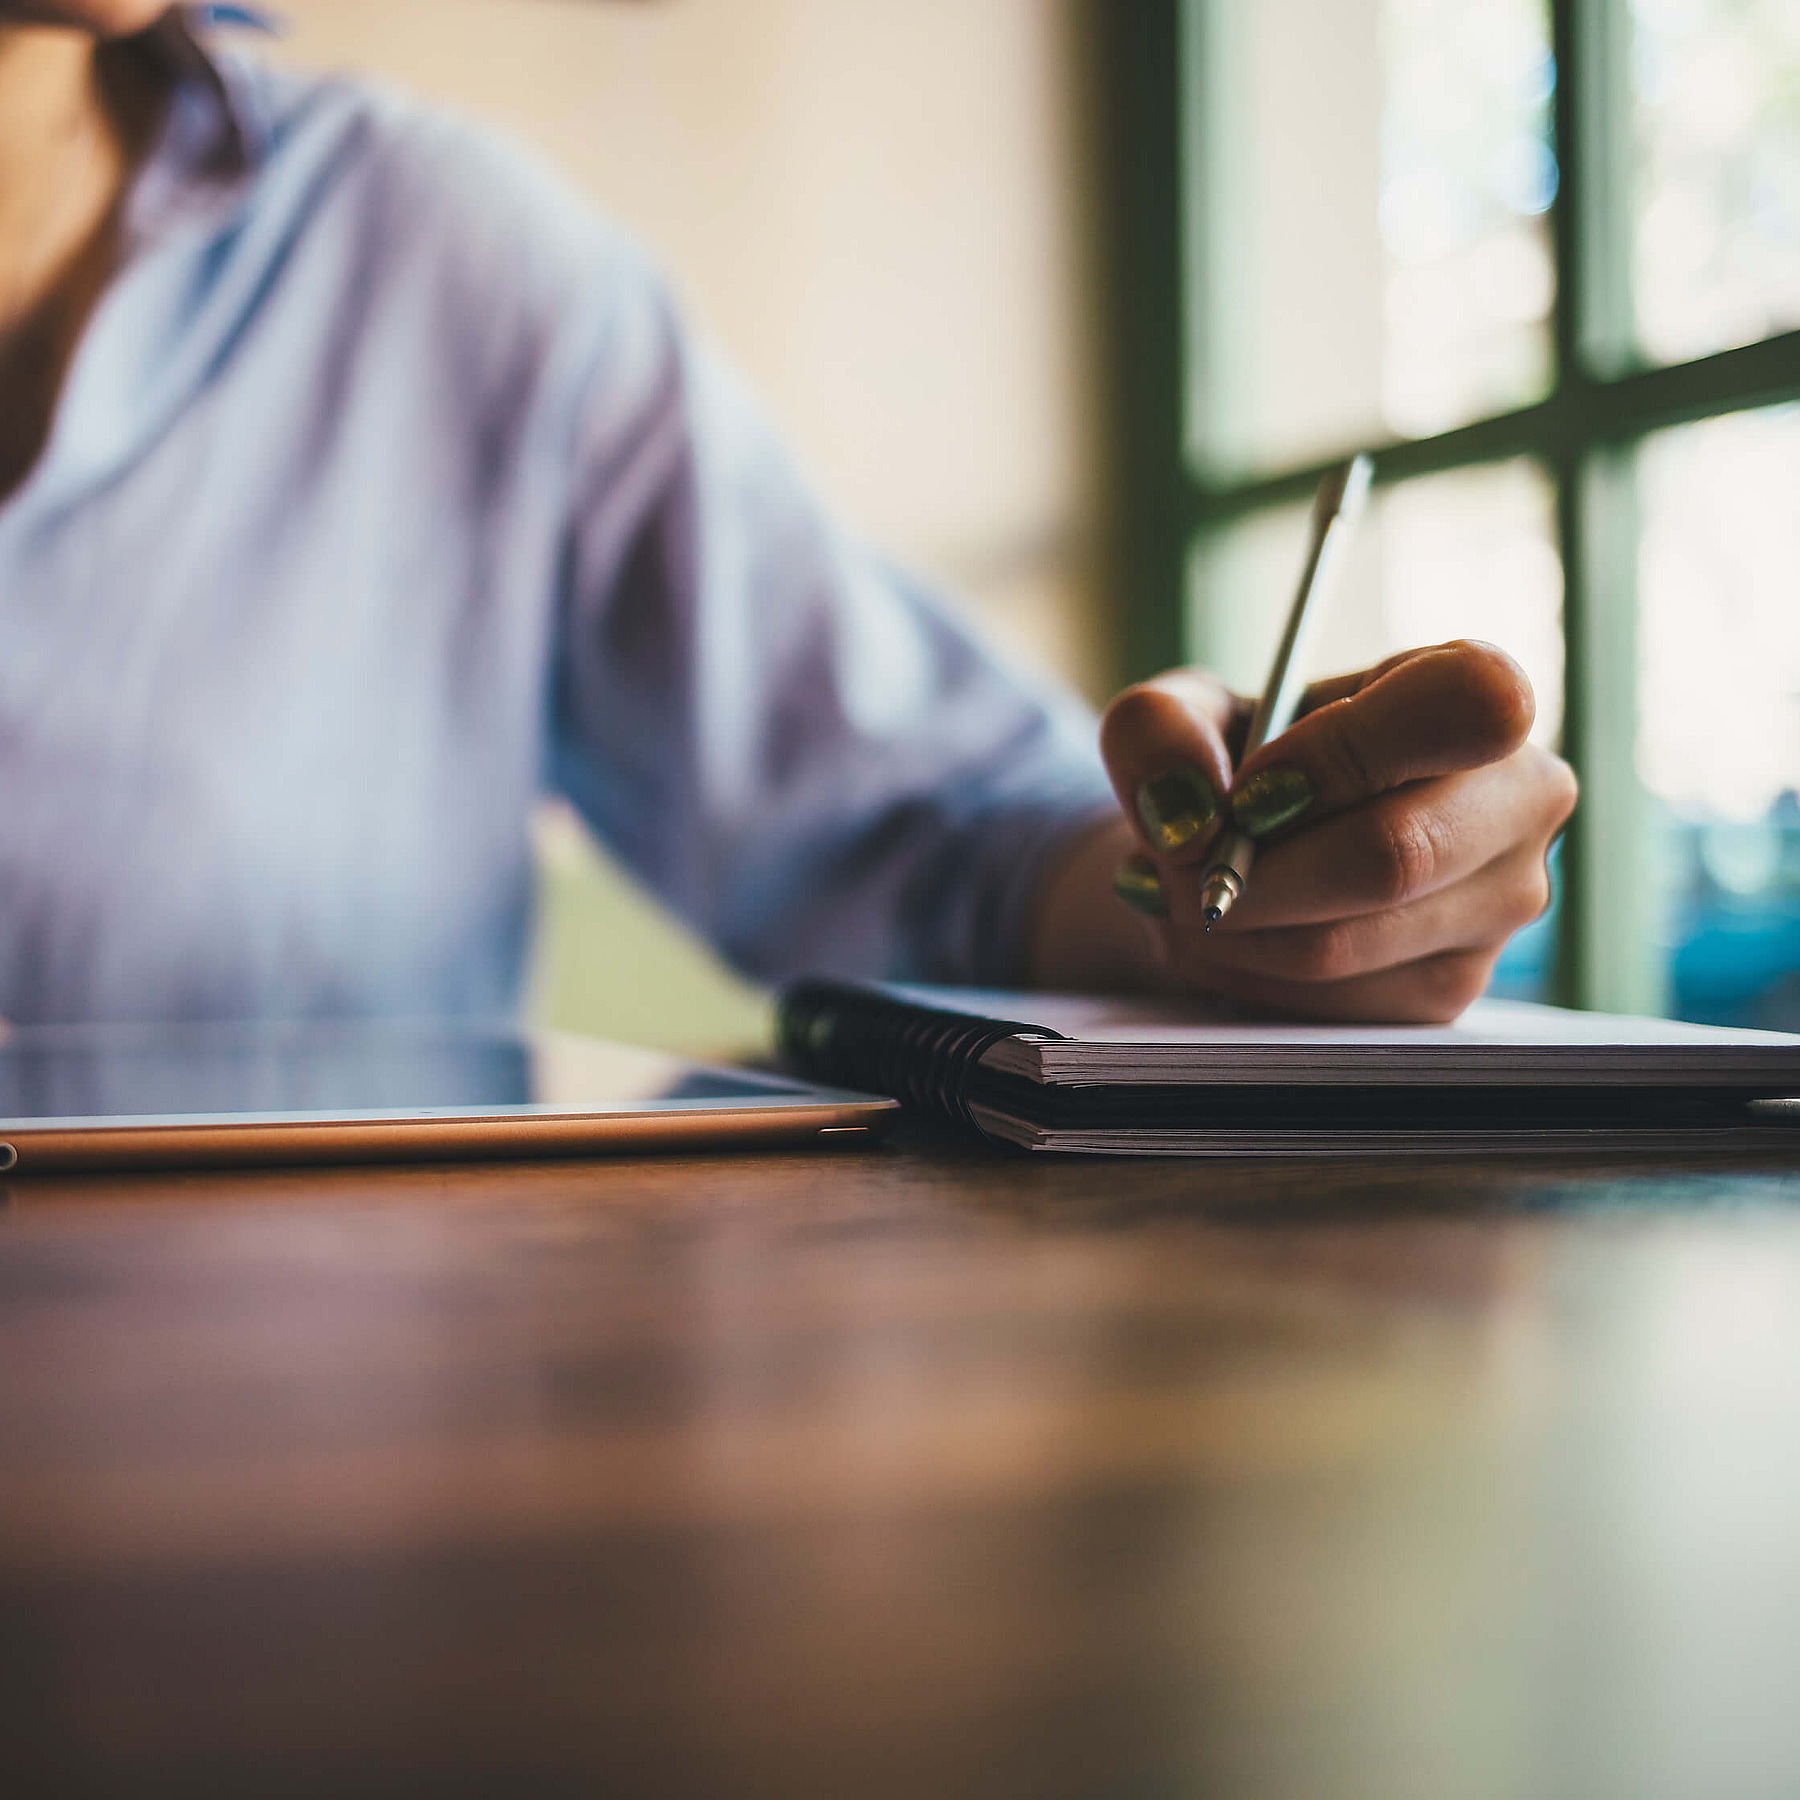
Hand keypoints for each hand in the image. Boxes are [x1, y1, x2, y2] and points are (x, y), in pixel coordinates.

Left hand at [1028, 641, 1577, 1021]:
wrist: (1239, 853)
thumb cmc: (1232, 764)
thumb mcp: (1180, 716)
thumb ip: (1159, 729)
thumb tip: (1183, 805)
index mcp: (1474, 694)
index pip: (1470, 705)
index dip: (1342, 754)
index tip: (1248, 789)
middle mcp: (1520, 799)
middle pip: (1393, 853)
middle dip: (1251, 872)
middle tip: (1177, 867)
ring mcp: (1500, 904)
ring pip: (1342, 943)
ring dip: (1232, 929)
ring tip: (1186, 896)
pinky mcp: (1453, 989)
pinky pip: (1328, 1001)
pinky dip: (1246, 974)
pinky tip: (1231, 937)